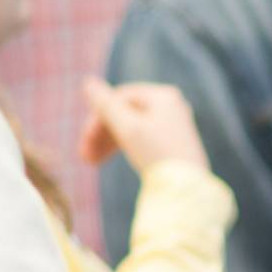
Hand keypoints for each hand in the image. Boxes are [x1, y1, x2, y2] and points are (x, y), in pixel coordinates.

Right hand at [77, 78, 209, 172]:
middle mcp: (170, 105)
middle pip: (125, 112)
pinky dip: (123, 146)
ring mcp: (172, 124)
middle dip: (102, 132)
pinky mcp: (171, 143)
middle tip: (84, 156)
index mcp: (163, 96)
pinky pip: (141, 137)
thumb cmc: (157, 154)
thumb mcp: (127, 127)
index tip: (85, 139)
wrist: (187, 189)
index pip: (121, 97)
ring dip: (108, 141)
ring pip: (131, 126)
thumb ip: (106, 104)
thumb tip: (88, 82)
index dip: (99, 116)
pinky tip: (107, 158)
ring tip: (90, 161)